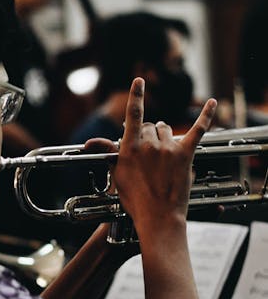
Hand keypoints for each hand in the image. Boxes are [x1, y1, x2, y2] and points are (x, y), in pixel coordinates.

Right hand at [112, 78, 216, 238]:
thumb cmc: (135, 200)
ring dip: (165, 137)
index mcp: (130, 148)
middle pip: (150, 126)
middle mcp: (148, 144)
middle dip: (149, 135)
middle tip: (149, 155)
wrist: (157, 217)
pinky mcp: (185, 155)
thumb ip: (108, 152)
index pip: (133, 115)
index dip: (136, 95)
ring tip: (163, 157)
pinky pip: (197, 129)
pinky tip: (212, 103)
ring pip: (167, 130)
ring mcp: (168, 148)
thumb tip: (87, 143)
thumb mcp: (117, 174)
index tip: (139, 81)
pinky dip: (206, 115)